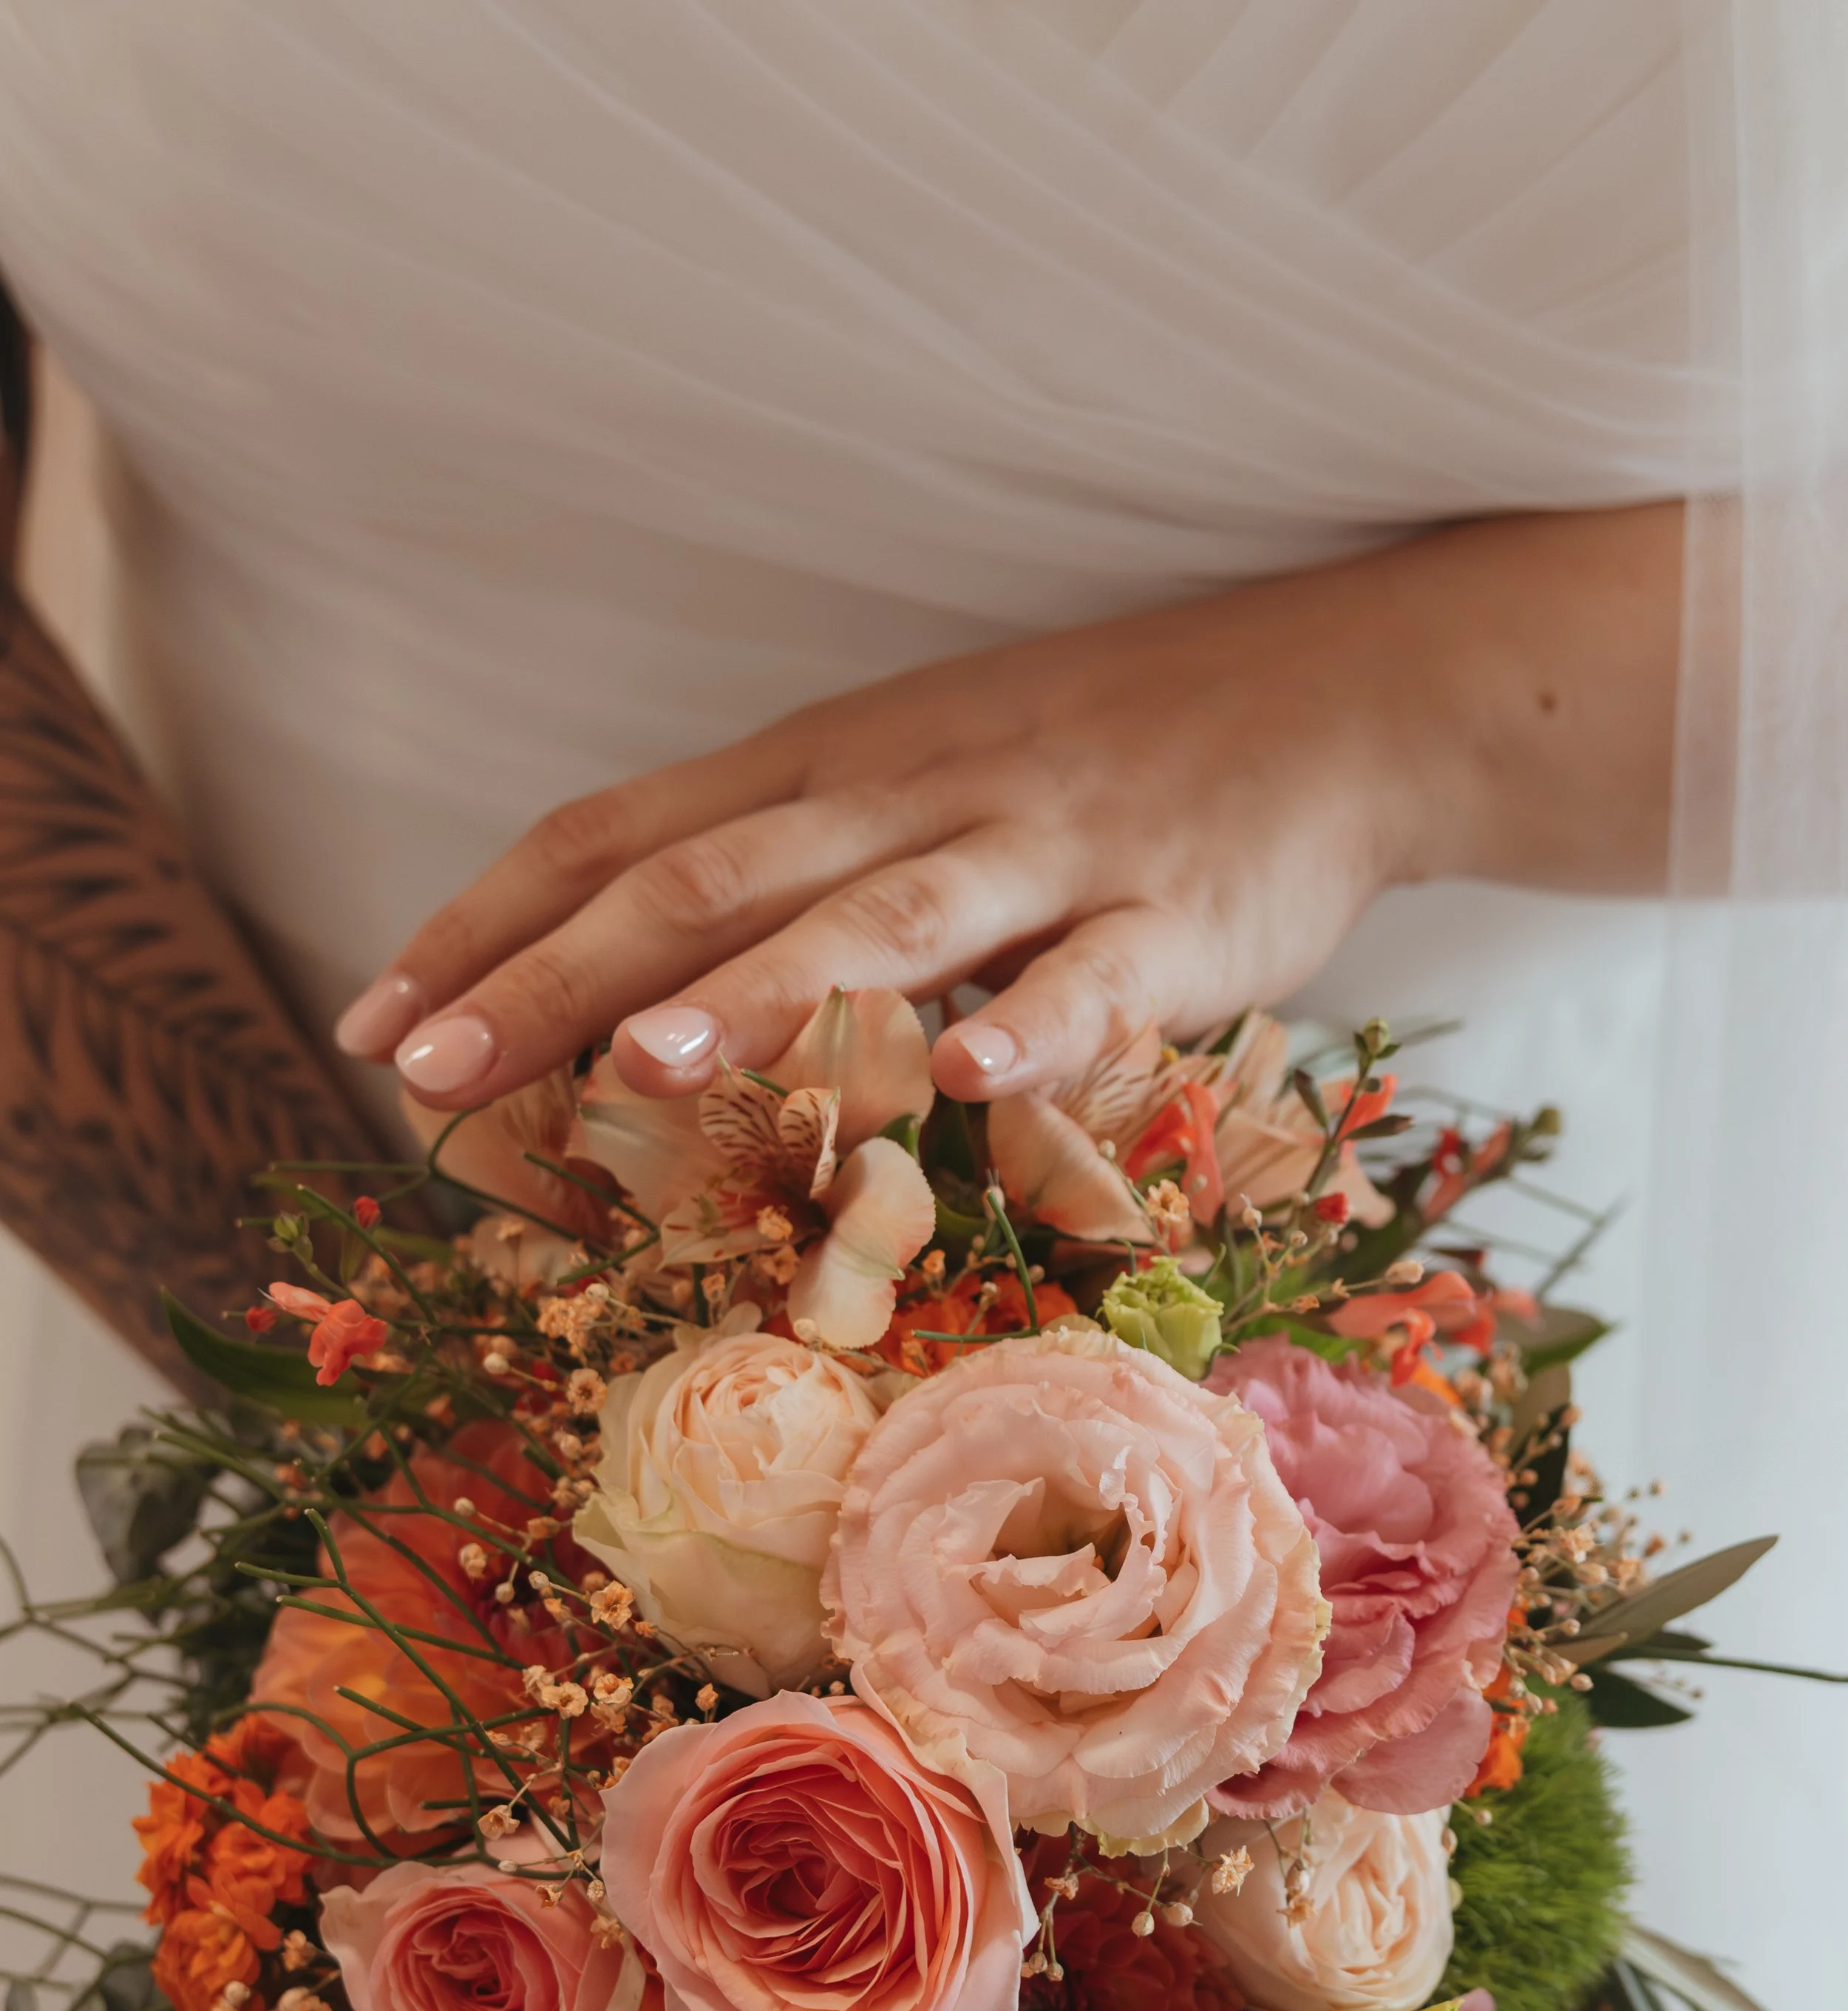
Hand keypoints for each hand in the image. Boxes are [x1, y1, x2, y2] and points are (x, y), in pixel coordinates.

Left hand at [340, 504, 1680, 1109]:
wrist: (1331, 695)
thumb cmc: (1097, 757)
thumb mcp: (914, 781)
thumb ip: (784, 871)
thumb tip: (623, 989)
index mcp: (829, 766)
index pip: (618, 835)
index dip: (487, 925)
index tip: (370, 1020)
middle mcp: (907, 794)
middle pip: (704, 884)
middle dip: (555, 980)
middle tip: (428, 1072)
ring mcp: (1041, 851)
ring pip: (877, 920)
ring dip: (759, 992)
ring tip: (643, 1063)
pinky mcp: (1170, 915)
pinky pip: (1093, 976)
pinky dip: (1030, 1022)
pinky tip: (967, 1070)